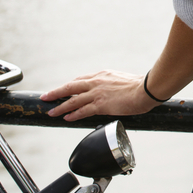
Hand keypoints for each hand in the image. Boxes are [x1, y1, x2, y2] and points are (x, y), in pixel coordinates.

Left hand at [40, 70, 160, 120]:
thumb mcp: (122, 80)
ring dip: (60, 106)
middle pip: (71, 86)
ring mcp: (97, 93)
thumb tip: (114, 91)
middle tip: (46, 96)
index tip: (64, 89)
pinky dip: (73, 114)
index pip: (81, 79)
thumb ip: (114, 85)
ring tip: (51, 111)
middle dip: (56, 92)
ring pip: (73, 100)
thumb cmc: (140, 86)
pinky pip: (82, 110)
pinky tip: (66, 118)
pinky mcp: (101, 104)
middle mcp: (97, 82)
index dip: (70, 86)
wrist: (146, 89)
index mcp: (102, 75)